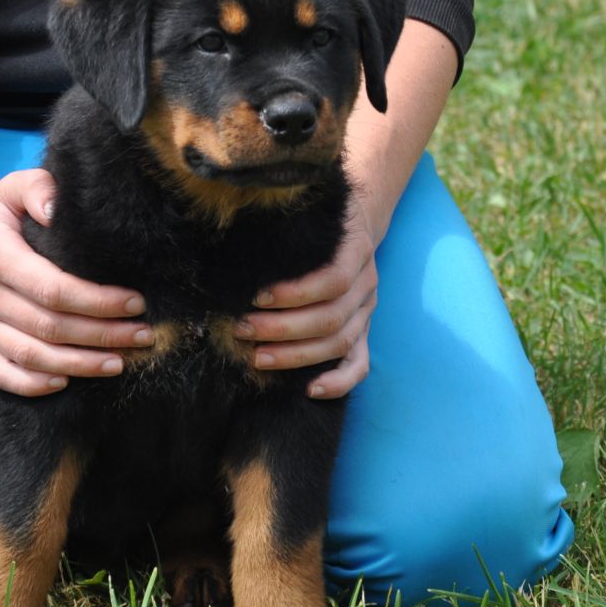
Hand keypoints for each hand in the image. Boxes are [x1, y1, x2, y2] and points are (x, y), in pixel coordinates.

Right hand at [0, 169, 151, 395]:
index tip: (135, 302)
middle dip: (102, 335)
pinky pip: (1, 374)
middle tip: (142, 335)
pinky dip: (33, 385)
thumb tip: (56, 210)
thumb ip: (38, 188)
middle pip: (49, 327)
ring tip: (119, 361)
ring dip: (79, 365)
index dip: (98, 301)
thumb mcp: (12, 186)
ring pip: (30, 356)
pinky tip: (67, 381)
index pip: (53, 289)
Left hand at [232, 206, 378, 398]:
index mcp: (356, 250)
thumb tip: (238, 245)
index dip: (295, 293)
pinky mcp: (363, 331)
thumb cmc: (319, 221)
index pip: (334, 279)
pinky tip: (309, 389)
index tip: (255, 296)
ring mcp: (367, 310)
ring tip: (257, 357)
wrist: (356, 220)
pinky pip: (359, 365)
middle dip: (282, 328)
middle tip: (241, 330)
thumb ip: (286, 233)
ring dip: (297, 354)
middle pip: (332, 317)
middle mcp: (366, 283)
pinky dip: (337, 381)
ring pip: (341, 342)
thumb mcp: (308, 217)